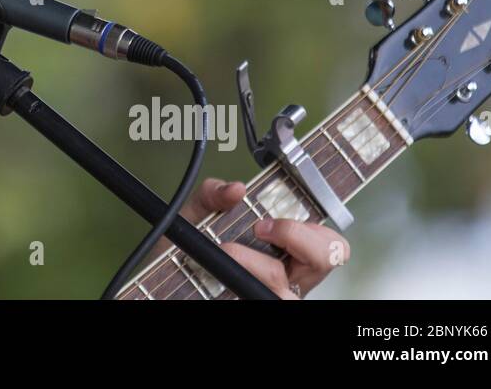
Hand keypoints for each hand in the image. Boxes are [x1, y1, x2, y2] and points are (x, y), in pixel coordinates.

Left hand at [145, 177, 350, 298]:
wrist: (160, 277)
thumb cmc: (187, 249)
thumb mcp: (196, 214)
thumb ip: (213, 193)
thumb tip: (235, 189)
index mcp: (286, 250)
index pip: (330, 244)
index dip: (312, 230)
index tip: (268, 220)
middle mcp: (286, 278)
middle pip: (324, 262)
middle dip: (298, 239)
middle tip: (259, 229)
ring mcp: (266, 294)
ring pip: (291, 294)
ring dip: (261, 267)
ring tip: (228, 252)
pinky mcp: (249, 302)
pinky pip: (259, 299)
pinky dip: (235, 287)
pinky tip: (216, 278)